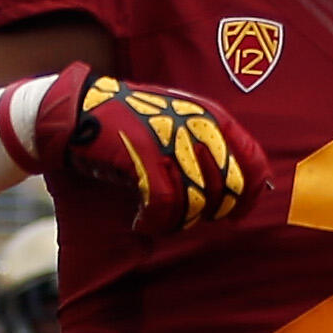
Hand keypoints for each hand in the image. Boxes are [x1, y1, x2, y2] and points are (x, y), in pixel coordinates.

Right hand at [10, 63, 269, 234]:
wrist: (78, 109)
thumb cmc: (130, 122)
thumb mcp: (178, 122)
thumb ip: (209, 149)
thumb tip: (243, 190)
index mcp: (211, 116)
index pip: (255, 162)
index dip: (251, 196)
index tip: (235, 215)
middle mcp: (197, 125)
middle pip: (229, 187)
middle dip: (213, 213)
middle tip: (189, 219)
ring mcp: (171, 139)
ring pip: (197, 200)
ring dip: (179, 221)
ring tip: (159, 221)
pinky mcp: (143, 156)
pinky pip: (164, 204)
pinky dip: (154, 222)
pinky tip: (140, 222)